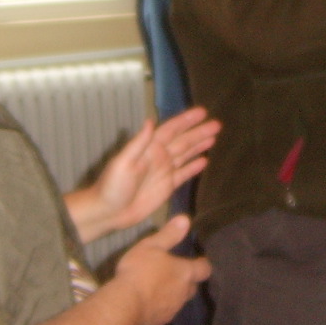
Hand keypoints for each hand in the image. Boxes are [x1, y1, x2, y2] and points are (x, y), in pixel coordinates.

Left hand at [67, 107, 219, 241]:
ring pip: (186, 154)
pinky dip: (194, 167)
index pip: (171, 130)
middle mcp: (158, 156)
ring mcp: (163, 171)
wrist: (108, 212)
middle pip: (183, 141)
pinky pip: (184, 174)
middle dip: (200, 132)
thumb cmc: (111, 186)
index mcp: (149, 148)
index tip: (202, 112)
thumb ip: (138, 143)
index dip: (186, 121)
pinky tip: (205, 161)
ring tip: (215, 137)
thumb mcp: (123, 162)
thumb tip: (150, 121)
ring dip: (199, 145)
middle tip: (217, 124)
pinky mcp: (166, 187)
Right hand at [113, 217, 211, 324]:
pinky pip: (165, 311)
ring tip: (158, 286)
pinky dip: (160, 306)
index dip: (202, 264)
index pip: (204, 269)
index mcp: (185, 273)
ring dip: (173, 293)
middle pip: (193, 287)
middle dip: (187, 280)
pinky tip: (147, 301)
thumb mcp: (151, 246)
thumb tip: (185, 220)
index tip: (198, 260)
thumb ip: (169, 234)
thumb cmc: (139, 271)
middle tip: (175, 272)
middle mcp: (183, 293)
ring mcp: (172, 309)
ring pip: (179, 300)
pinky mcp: (160, 322)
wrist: (124, 306)